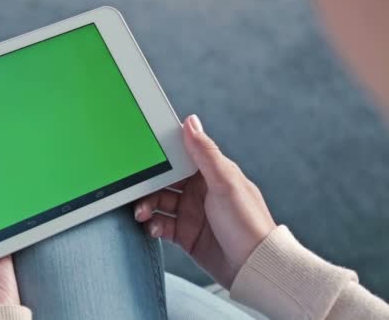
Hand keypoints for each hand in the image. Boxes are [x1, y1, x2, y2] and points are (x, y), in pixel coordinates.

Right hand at [134, 115, 275, 287]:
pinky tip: (153, 227)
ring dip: (146, 206)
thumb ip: (205, 153)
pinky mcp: (185, 234)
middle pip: (163, 181)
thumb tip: (191, 122)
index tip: (142, 154)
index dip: (161, 156)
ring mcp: (191, 213)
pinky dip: (153, 225)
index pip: (180, 157)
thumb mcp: (226, 182)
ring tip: (142, 213)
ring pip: (158, 203)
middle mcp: (199, 191)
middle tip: (135, 190)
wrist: (253, 267)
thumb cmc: (248, 222)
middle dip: (147, 185)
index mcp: (211, 173)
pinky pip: (161, 225)